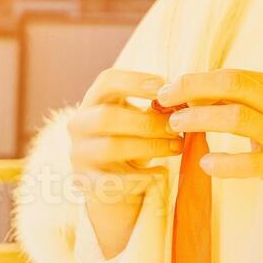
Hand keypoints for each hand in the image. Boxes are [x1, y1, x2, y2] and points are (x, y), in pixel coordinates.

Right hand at [68, 69, 180, 206]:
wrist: (110, 179)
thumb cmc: (131, 137)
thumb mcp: (138, 118)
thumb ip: (155, 109)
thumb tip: (183, 102)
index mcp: (93, 100)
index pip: (106, 81)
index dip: (135, 81)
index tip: (163, 87)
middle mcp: (79, 124)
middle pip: (107, 116)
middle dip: (147, 121)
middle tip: (176, 126)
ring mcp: (80, 153)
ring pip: (111, 147)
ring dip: (150, 146)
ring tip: (177, 147)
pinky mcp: (86, 181)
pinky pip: (113, 179)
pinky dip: (142, 175)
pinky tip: (162, 171)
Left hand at [155, 69, 262, 208]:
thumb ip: (248, 99)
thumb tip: (199, 94)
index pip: (229, 74)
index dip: (194, 80)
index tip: (168, 90)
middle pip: (230, 84)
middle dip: (190, 88)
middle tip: (163, 100)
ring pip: (234, 117)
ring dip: (199, 119)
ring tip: (176, 127)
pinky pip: (248, 162)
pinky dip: (223, 163)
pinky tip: (205, 165)